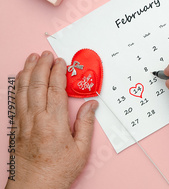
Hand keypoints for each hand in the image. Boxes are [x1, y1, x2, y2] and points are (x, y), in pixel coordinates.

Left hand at [6, 51, 97, 188]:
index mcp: (54, 123)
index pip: (55, 90)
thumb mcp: (81, 150)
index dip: (57, 73)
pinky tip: (21, 78)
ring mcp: (24, 123)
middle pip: (37, 85)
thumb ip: (85, 124)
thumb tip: (91, 104)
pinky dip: (18, 86)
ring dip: (27, 72)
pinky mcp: (16, 127)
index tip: (61, 62)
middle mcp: (37, 120)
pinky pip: (16, 101)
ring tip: (32, 58)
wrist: (34, 187)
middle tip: (46, 54)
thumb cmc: (58, 171)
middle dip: (41, 66)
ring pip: (23, 91)